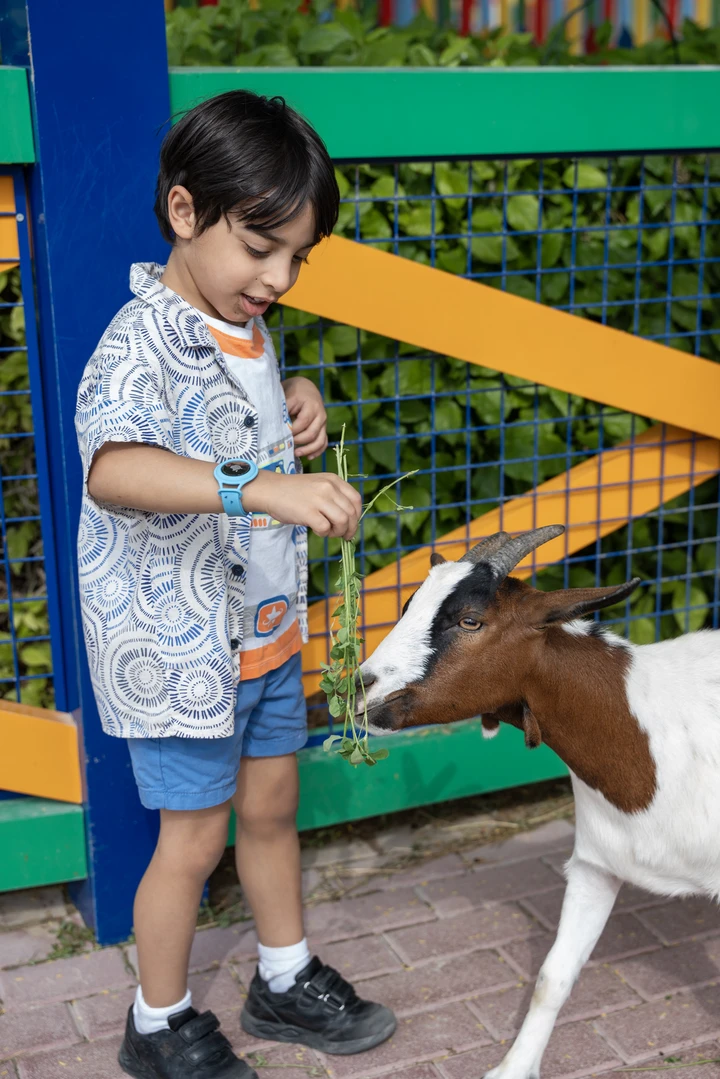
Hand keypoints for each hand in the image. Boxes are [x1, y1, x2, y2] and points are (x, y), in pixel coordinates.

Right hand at [243, 470, 361, 540]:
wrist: (270, 490)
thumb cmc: (293, 491)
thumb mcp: (318, 485)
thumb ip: (334, 496)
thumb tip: (349, 519)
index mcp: (333, 480)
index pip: (356, 499)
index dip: (357, 515)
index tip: (351, 524)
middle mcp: (328, 488)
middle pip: (351, 513)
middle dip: (350, 528)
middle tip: (344, 535)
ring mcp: (319, 499)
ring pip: (342, 521)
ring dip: (338, 532)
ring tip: (329, 533)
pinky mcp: (308, 512)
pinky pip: (326, 528)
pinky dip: (324, 533)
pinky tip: (317, 530)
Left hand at [283, 376, 327, 460]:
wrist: (306, 388)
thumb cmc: (294, 392)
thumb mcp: (287, 397)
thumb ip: (282, 410)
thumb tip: (275, 426)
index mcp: (312, 406)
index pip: (302, 423)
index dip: (291, 431)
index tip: (281, 435)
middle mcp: (321, 415)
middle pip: (311, 434)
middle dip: (298, 441)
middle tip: (286, 445)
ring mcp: (324, 423)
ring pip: (320, 441)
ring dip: (308, 450)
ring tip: (296, 454)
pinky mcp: (323, 429)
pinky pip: (323, 442)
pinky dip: (317, 451)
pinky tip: (308, 457)